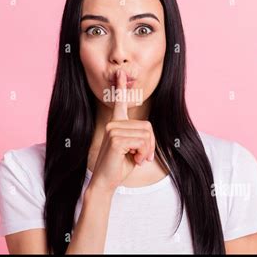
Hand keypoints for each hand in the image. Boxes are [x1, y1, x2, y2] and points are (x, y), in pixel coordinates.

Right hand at [89, 69, 155, 192]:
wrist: (105, 182)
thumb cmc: (119, 167)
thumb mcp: (134, 150)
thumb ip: (141, 138)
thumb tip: (147, 134)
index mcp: (116, 124)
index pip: (119, 102)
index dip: (121, 87)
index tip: (121, 73)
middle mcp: (113, 123)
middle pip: (147, 126)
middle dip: (150, 144)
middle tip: (144, 158)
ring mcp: (113, 129)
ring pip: (146, 135)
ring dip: (147, 151)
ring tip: (137, 159)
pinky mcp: (116, 139)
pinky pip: (142, 142)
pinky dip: (143, 154)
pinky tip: (135, 160)